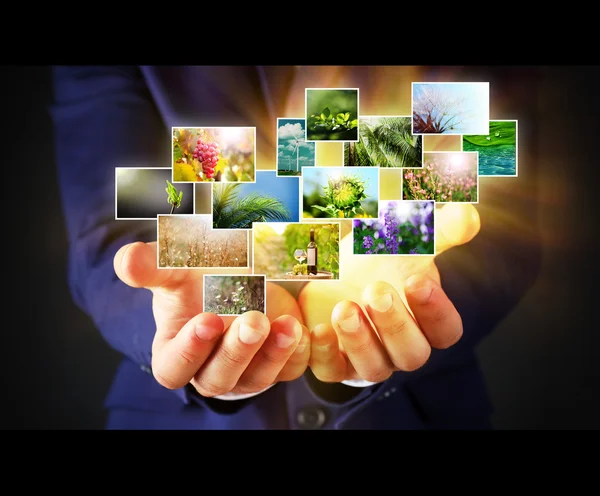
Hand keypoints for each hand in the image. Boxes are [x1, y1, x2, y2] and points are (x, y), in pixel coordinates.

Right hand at [114, 242, 309, 396]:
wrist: (241, 272)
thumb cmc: (201, 274)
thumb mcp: (177, 266)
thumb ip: (152, 266)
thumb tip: (127, 260)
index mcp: (176, 351)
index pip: (174, 368)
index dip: (189, 349)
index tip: (207, 319)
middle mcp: (210, 369)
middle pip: (217, 378)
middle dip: (236, 351)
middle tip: (252, 320)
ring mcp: (246, 372)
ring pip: (256, 378)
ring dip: (271, 354)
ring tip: (286, 325)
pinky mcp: (279, 365)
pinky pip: (290, 370)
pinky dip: (298, 353)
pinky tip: (303, 328)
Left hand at [300, 203, 480, 382]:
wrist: (332, 272)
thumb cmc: (376, 260)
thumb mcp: (404, 241)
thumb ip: (437, 230)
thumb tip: (468, 215)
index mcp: (426, 322)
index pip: (446, 331)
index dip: (436, 310)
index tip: (416, 280)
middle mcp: (401, 347)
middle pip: (412, 354)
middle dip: (396, 324)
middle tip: (376, 291)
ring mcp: (368, 359)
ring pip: (374, 368)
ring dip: (360, 340)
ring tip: (345, 307)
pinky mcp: (334, 363)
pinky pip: (332, 372)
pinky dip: (326, 353)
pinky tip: (319, 327)